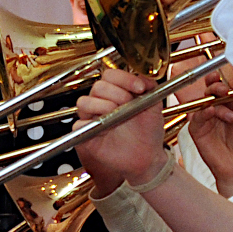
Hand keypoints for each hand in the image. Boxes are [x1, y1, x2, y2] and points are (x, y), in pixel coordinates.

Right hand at [74, 70, 169, 193]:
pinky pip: (78, 125)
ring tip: (116, 115)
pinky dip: (91, 124)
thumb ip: (150, 87)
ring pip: (84, 102)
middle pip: (98, 86)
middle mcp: (102, 101)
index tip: (140, 88)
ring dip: (101, 106)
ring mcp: (93, 117)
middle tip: (128, 103)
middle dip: (116, 93)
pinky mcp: (86, 134)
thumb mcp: (154, 106)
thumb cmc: (147, 132)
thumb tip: (143, 75)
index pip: (111, 75)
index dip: (124, 78)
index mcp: (117, 91)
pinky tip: (106, 129)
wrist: (147, 157)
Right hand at [182, 72, 232, 193]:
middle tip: (223, 90)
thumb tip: (227, 87)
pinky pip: (197, 118)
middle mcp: (211, 112)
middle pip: (206, 93)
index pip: (215, 89)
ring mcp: (203, 122)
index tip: (218, 76)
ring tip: (232, 115)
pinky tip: (214, 112)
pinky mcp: (196, 132)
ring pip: (203, 104)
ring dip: (215, 103)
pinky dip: (205, 113)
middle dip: (214, 88)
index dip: (215, 81)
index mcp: (223, 107)